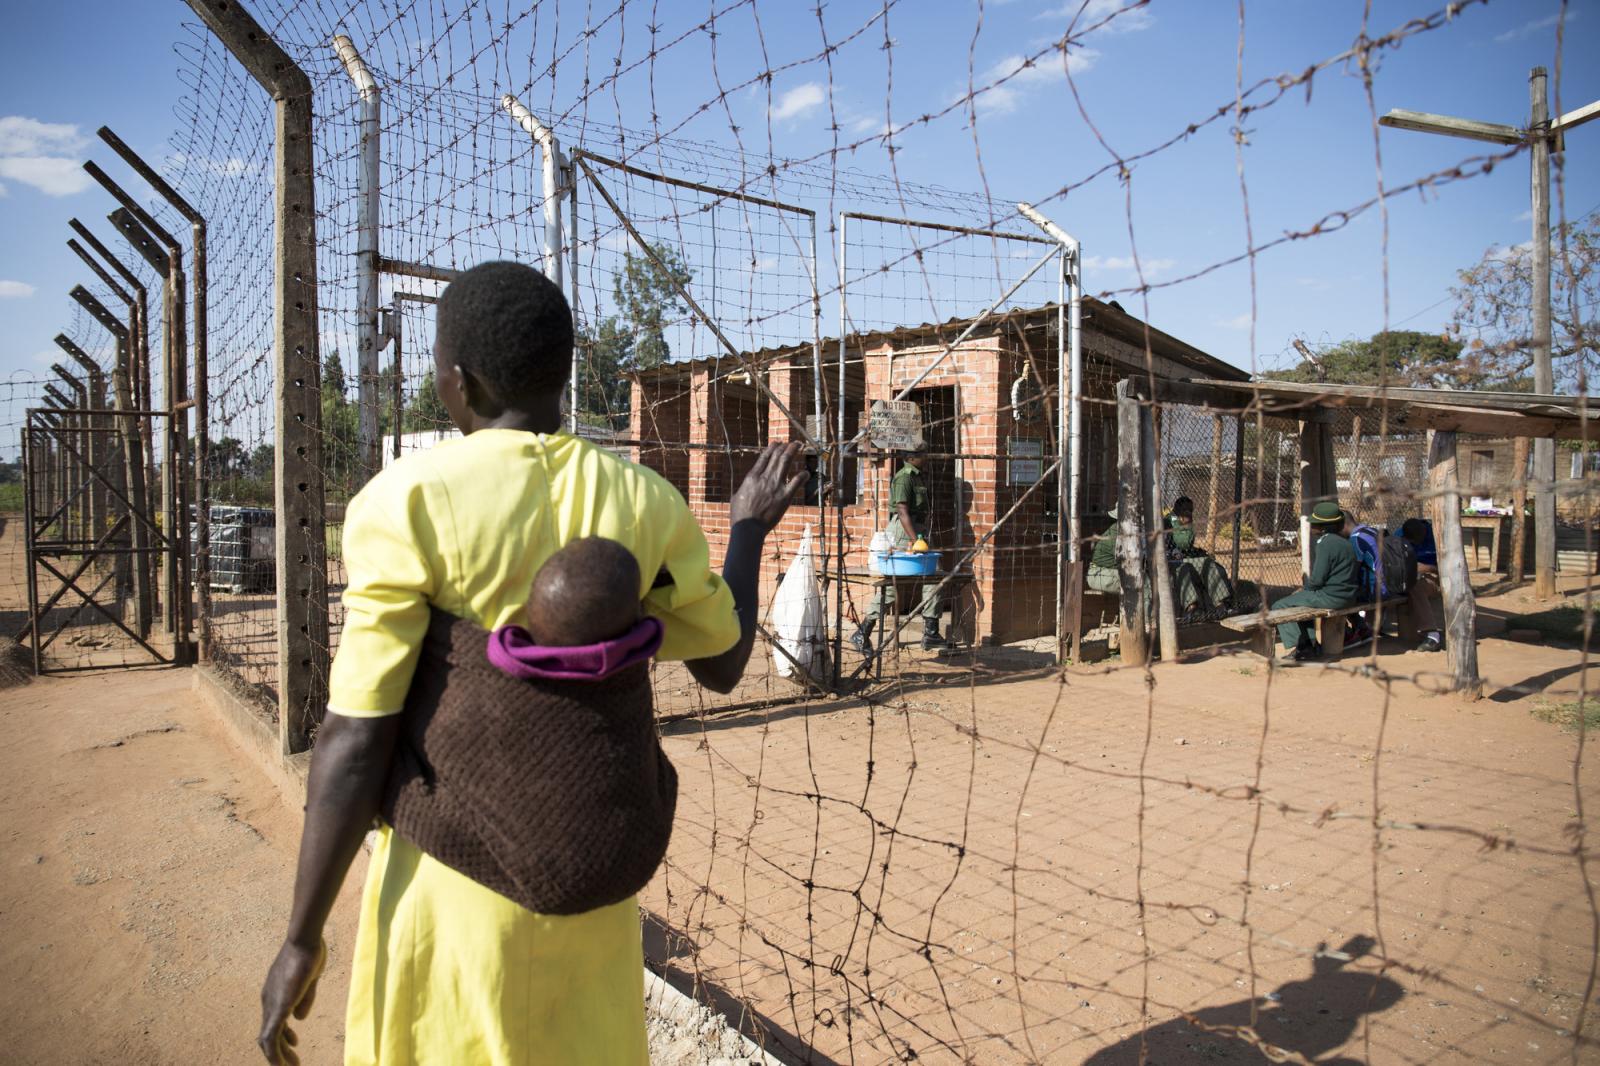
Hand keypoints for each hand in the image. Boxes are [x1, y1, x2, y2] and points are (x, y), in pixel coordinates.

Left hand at [258, 938, 325, 1064]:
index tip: (294, 1044)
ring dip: (277, 1056)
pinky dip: (275, 1053)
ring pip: (268, 1039)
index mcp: (275, 994)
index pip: (275, 1021)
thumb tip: (299, 1018)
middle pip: (269, 1033)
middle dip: (280, 1051)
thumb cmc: (309, 954)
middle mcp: (269, 1001)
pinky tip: (282, 1063)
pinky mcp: (279, 1007)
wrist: (304, 941)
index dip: (284, 1036)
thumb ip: (305, 999)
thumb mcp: (309, 981)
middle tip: (293, 1063)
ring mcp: (272, 1004)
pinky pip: (272, 1036)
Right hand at [729, 441, 805, 531]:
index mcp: (752, 477)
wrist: (748, 528)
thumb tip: (746, 485)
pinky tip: (806, 473)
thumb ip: (744, 488)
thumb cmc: (740, 515)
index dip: (772, 448)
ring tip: (799, 445)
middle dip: (786, 447)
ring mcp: (775, 486)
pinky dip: (802, 475)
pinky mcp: (785, 497)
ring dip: (793, 452)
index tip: (778, 443)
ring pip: (786, 463)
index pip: (764, 457)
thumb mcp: (737, 496)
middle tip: (793, 443)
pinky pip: (796, 481)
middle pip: (777, 457)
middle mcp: (764, 478)